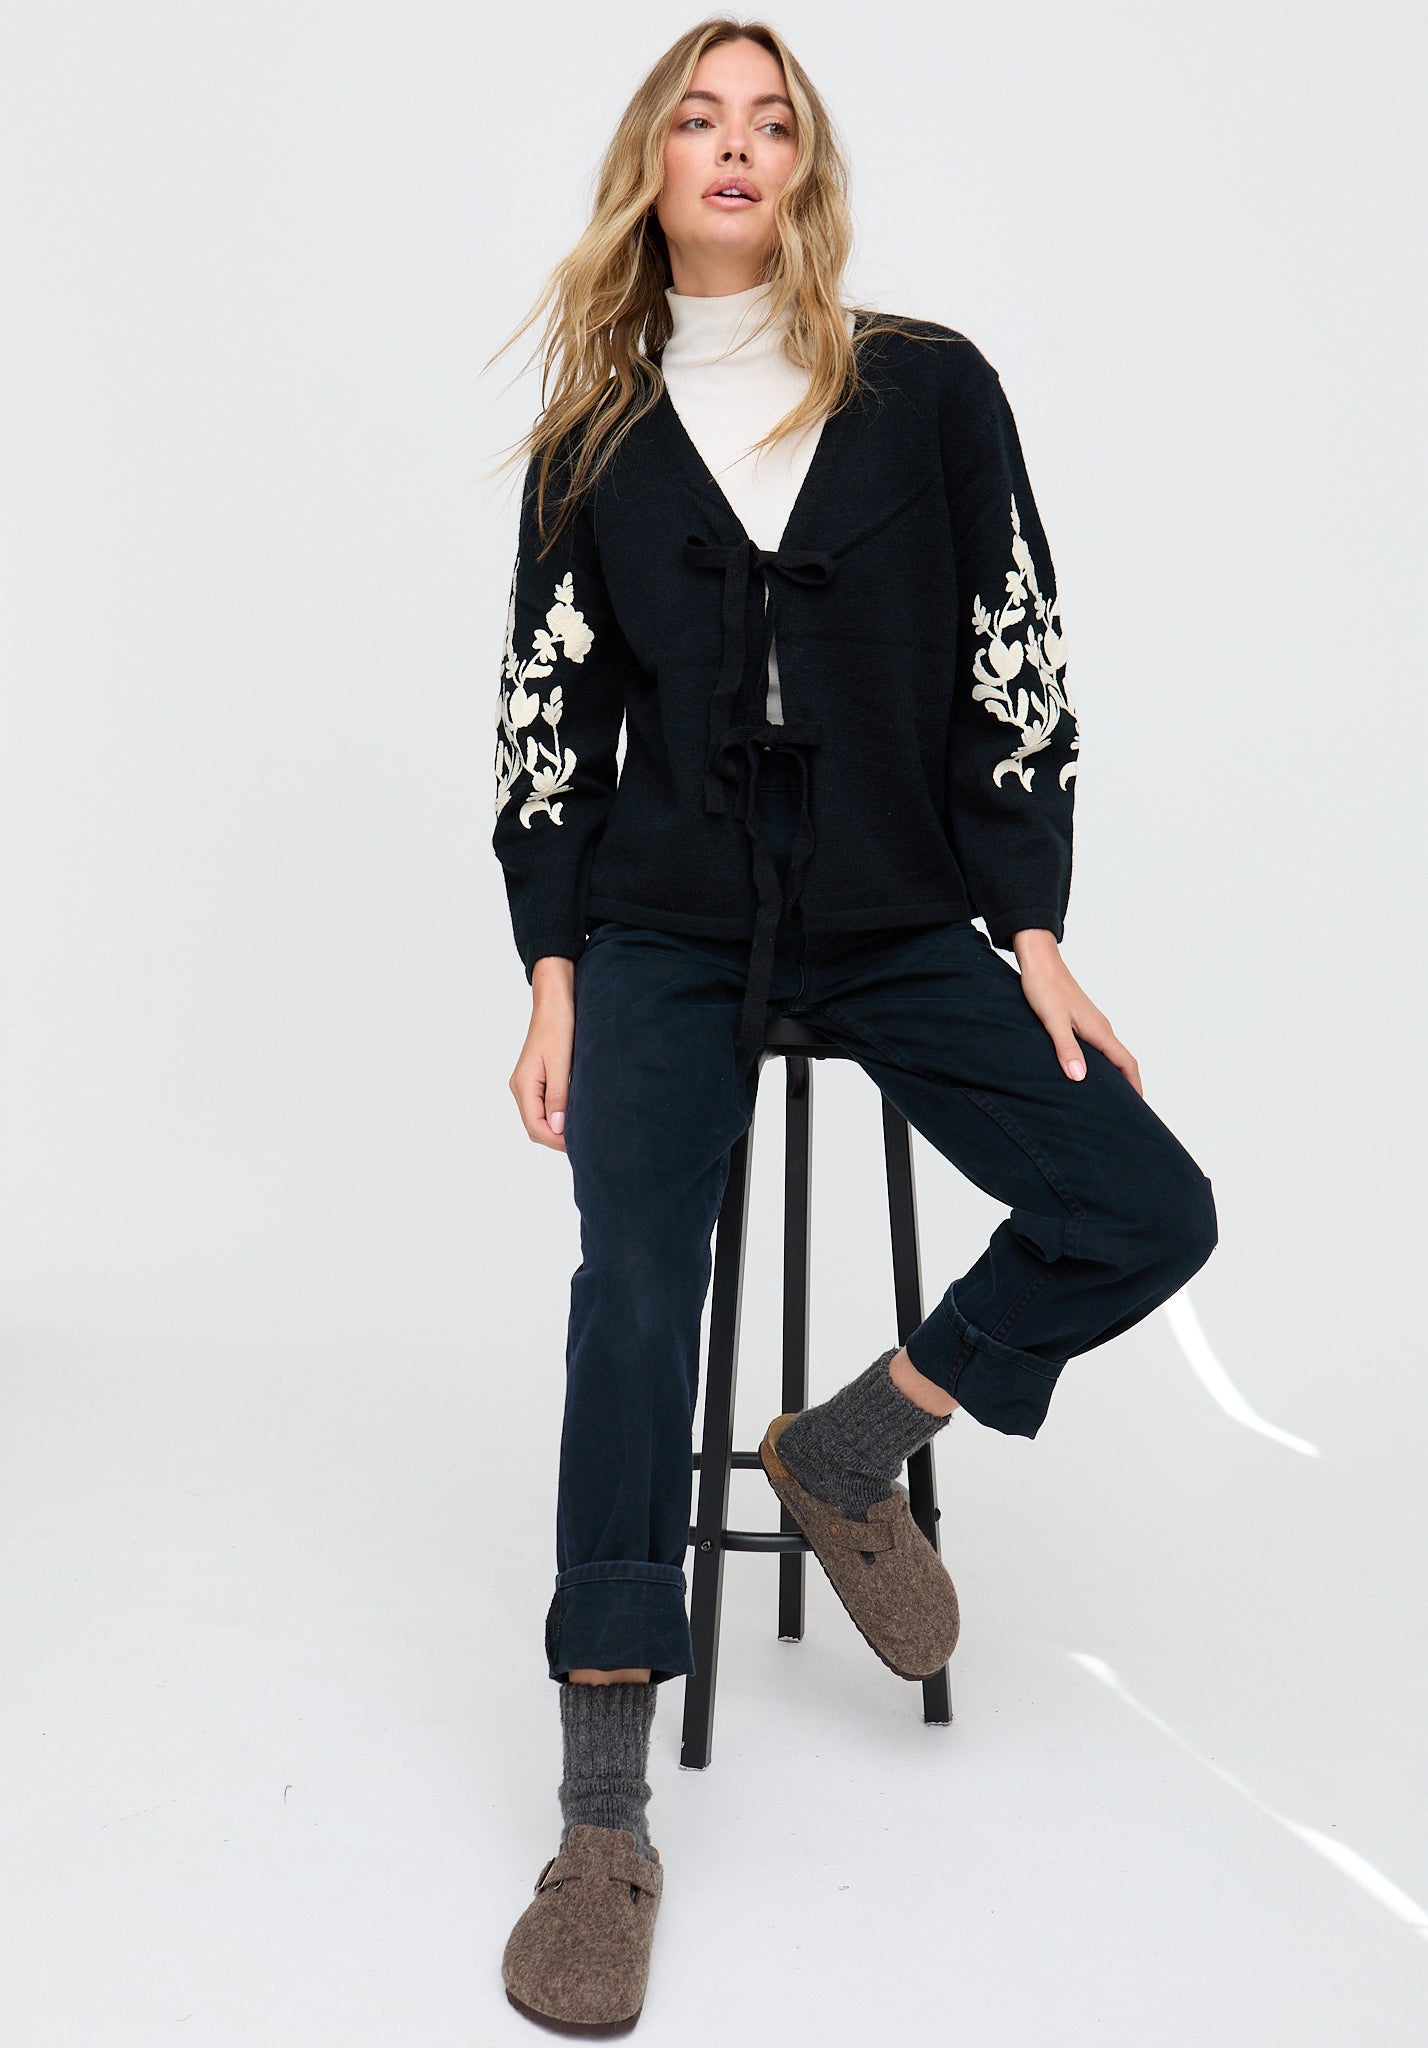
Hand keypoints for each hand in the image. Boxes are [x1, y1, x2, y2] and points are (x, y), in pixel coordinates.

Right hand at [509, 956, 575, 1150]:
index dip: (556, 1140)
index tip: (579, 1146)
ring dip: (557, 1128)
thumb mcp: (561, 1063)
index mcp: (524, 1085)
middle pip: (535, 1126)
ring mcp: (527, 1083)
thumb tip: (558, 1128)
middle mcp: (521, 1087)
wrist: (554, 1001)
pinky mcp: (536, 1078)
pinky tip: (573, 1116)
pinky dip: (556, 1116)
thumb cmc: (558, 1026)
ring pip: (538, 1118)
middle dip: (556, 1138)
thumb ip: (558, 1097)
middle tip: (584, 1142)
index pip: (535, 1126)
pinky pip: (543, 1106)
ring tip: (581, 1132)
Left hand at [1010, 930, 1142, 1096]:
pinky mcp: (1080, 1020)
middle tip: (1124, 1110)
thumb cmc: (1044, 987)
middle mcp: (1100, 1027)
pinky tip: (1085, 1071)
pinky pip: (1097, 1047)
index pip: (1126, 1062)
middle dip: (1127, 1085)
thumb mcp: (1053, 1020)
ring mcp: (1091, 1024)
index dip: (1134, 1086)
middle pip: (1121, 1061)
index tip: (1138, 1108)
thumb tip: (1079, 1076)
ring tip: (1107, 1096)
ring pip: (1109, 1054)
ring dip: (1113, 1075)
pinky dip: (1099, 1063)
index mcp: (1099, 1030)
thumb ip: (1066, 1047)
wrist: (1039, 960)